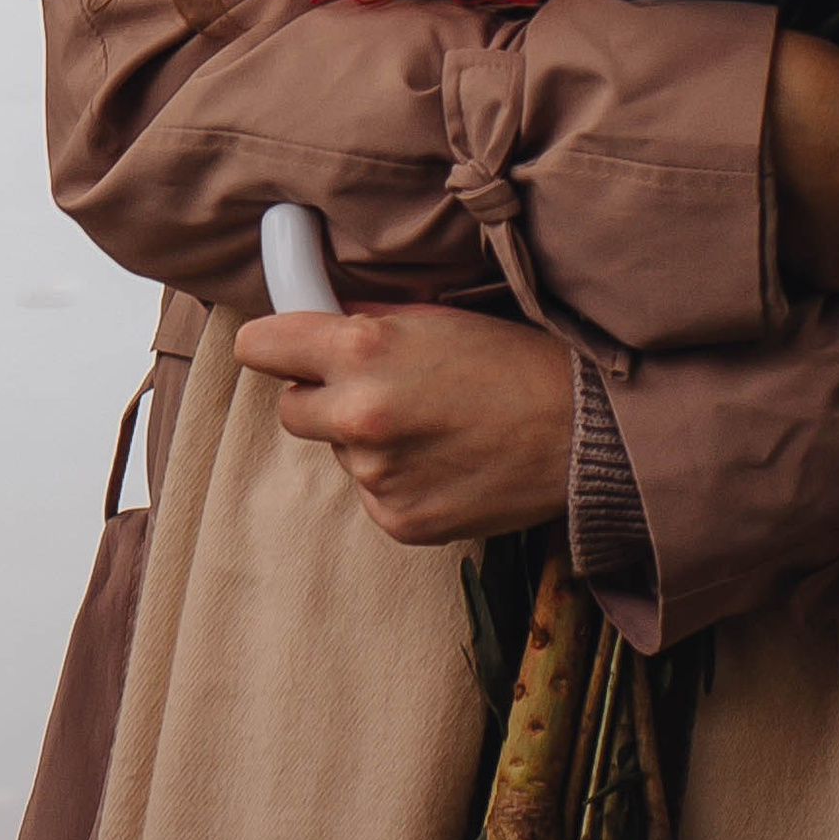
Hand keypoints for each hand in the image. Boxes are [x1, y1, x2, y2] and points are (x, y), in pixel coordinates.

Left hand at [233, 303, 572, 545]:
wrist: (577, 433)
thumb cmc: (510, 360)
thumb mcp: (432, 318)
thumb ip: (366, 322)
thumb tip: (318, 320)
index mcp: (362, 349)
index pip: (261, 347)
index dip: (273, 345)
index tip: (283, 347)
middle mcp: (358, 415)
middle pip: (290, 409)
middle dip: (320, 396)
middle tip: (374, 387)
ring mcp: (377, 476)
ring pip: (340, 453)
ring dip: (367, 440)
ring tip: (432, 425)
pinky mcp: (398, 521)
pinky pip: (373, 493)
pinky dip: (397, 478)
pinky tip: (444, 461)